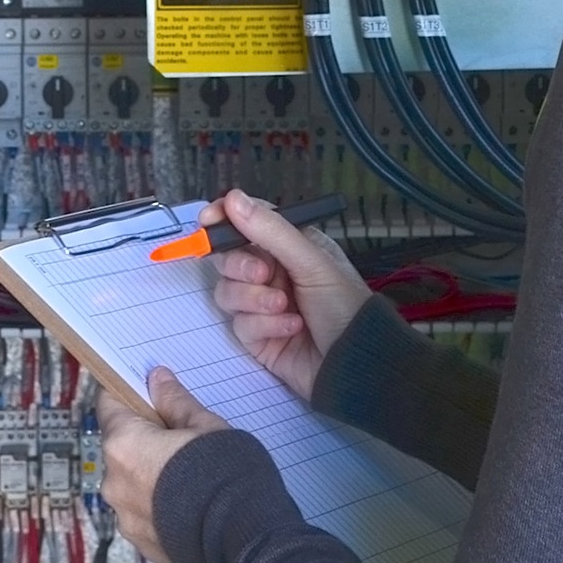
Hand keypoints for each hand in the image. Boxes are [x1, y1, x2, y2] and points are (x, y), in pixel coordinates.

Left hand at [96, 367, 229, 562]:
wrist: (243, 534)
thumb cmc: (226, 476)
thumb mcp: (205, 426)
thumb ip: (175, 402)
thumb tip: (157, 381)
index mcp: (124, 445)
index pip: (109, 404)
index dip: (127, 395)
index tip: (144, 393)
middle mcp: (114, 481)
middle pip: (121, 446)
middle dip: (144, 439)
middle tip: (179, 438)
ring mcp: (124, 516)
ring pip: (130, 481)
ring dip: (149, 474)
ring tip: (187, 476)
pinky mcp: (139, 541)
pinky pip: (141, 512)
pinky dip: (157, 504)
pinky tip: (186, 501)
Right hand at [206, 188, 370, 401]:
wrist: (354, 364)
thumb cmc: (344, 305)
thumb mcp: (312, 262)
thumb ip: (271, 231)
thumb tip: (233, 198)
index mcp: (290, 246)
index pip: (249, 222)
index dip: (225, 219)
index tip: (208, 221)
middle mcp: (273, 271)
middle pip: (229, 258)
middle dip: (240, 266)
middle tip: (263, 275)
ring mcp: (262, 304)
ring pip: (228, 292)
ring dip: (254, 299)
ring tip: (284, 306)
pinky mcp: (257, 337)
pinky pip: (240, 324)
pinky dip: (264, 325)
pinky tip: (291, 328)